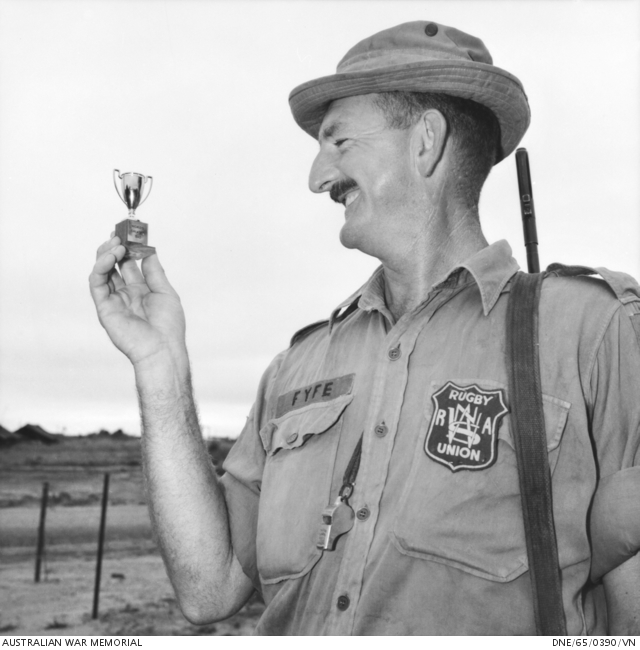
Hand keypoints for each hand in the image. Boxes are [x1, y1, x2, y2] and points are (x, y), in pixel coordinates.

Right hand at [89, 235, 186, 366]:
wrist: (162, 348)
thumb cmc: (168, 326)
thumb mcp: (165, 291)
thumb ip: (154, 271)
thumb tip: (149, 250)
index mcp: (141, 290)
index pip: (129, 264)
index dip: (128, 248)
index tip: (130, 233)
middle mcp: (125, 293)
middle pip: (113, 265)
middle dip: (114, 247)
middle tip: (118, 234)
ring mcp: (114, 300)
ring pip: (102, 271)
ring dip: (106, 254)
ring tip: (115, 244)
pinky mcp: (104, 308)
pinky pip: (97, 283)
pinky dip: (100, 268)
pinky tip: (109, 257)